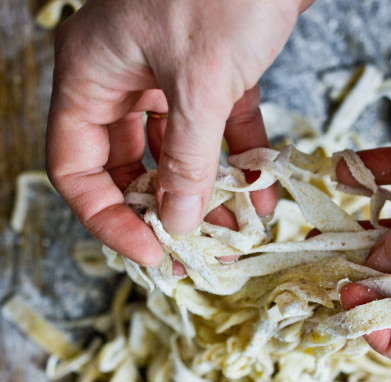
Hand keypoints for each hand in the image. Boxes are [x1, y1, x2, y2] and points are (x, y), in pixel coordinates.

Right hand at [46, 0, 312, 264]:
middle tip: (193, 254)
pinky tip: (262, 193)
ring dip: (203, 194)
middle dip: (160, 213)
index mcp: (93, 74)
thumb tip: (179, 222)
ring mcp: (168, 73)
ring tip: (234, 232)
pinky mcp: (214, 68)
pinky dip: (238, 162)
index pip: (77, 167)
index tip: (151, 253)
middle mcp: (123, 76)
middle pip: (126, 167)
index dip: (108, 218)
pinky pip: (218, 130)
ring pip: (175, 153)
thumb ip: (189, 160)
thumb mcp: (201, 81)